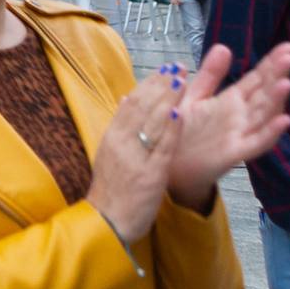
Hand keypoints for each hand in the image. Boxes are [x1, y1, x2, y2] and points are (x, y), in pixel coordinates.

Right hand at [86, 66, 192, 242]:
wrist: (107, 221)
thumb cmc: (112, 190)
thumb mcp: (109, 154)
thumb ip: (120, 127)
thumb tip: (125, 100)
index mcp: (112, 136)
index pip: (131, 103)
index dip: (150, 84)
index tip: (166, 69)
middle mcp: (121, 143)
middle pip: (141, 106)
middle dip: (161, 85)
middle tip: (178, 67)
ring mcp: (134, 158)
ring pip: (151, 122)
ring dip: (167, 100)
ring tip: (182, 81)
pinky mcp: (149, 174)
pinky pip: (161, 148)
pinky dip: (170, 129)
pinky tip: (180, 114)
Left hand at [166, 43, 289, 208]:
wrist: (170, 166)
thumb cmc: (184, 130)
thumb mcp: (195, 95)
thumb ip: (211, 74)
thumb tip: (225, 46)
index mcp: (231, 100)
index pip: (257, 78)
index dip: (271, 62)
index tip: (288, 46)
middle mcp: (240, 116)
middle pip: (263, 92)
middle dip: (277, 74)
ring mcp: (240, 134)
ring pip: (263, 115)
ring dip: (276, 100)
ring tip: (288, 83)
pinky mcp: (234, 152)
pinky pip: (255, 142)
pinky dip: (270, 133)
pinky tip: (284, 121)